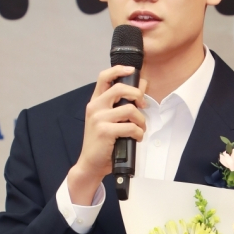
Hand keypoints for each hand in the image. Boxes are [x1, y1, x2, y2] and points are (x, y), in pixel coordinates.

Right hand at [67, 66, 147, 204]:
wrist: (91, 164)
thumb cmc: (102, 143)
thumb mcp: (109, 120)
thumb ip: (122, 104)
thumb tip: (141, 86)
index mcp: (95, 102)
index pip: (104, 77)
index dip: (119, 70)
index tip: (132, 70)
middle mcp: (95, 107)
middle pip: (120, 88)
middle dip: (137, 95)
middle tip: (143, 105)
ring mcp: (98, 118)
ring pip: (129, 109)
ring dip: (141, 120)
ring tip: (140, 128)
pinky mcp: (105, 131)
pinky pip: (130, 127)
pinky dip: (138, 133)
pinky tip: (136, 138)